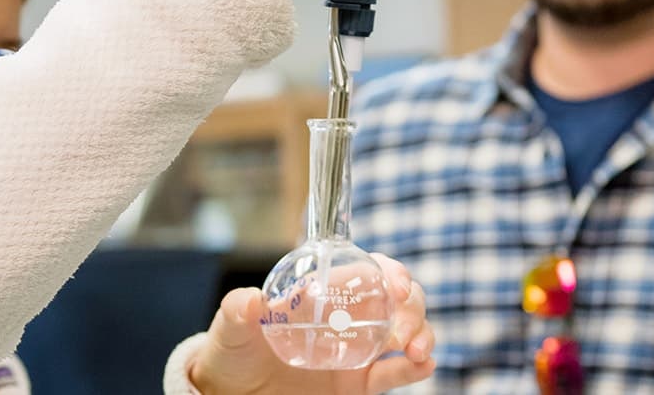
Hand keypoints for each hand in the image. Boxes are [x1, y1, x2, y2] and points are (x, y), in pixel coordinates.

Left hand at [188, 253, 435, 394]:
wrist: (235, 393)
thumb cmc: (234, 350)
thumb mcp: (231, 327)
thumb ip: (238, 310)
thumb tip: (250, 301)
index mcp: (323, 293)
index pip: (367, 270)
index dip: (391, 271)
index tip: (397, 285)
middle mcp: (347, 317)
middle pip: (397, 298)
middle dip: (413, 305)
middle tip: (406, 327)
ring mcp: (357, 348)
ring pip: (405, 331)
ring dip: (422, 333)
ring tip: (416, 350)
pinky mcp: (360, 382)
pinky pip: (395, 372)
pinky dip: (416, 367)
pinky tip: (421, 365)